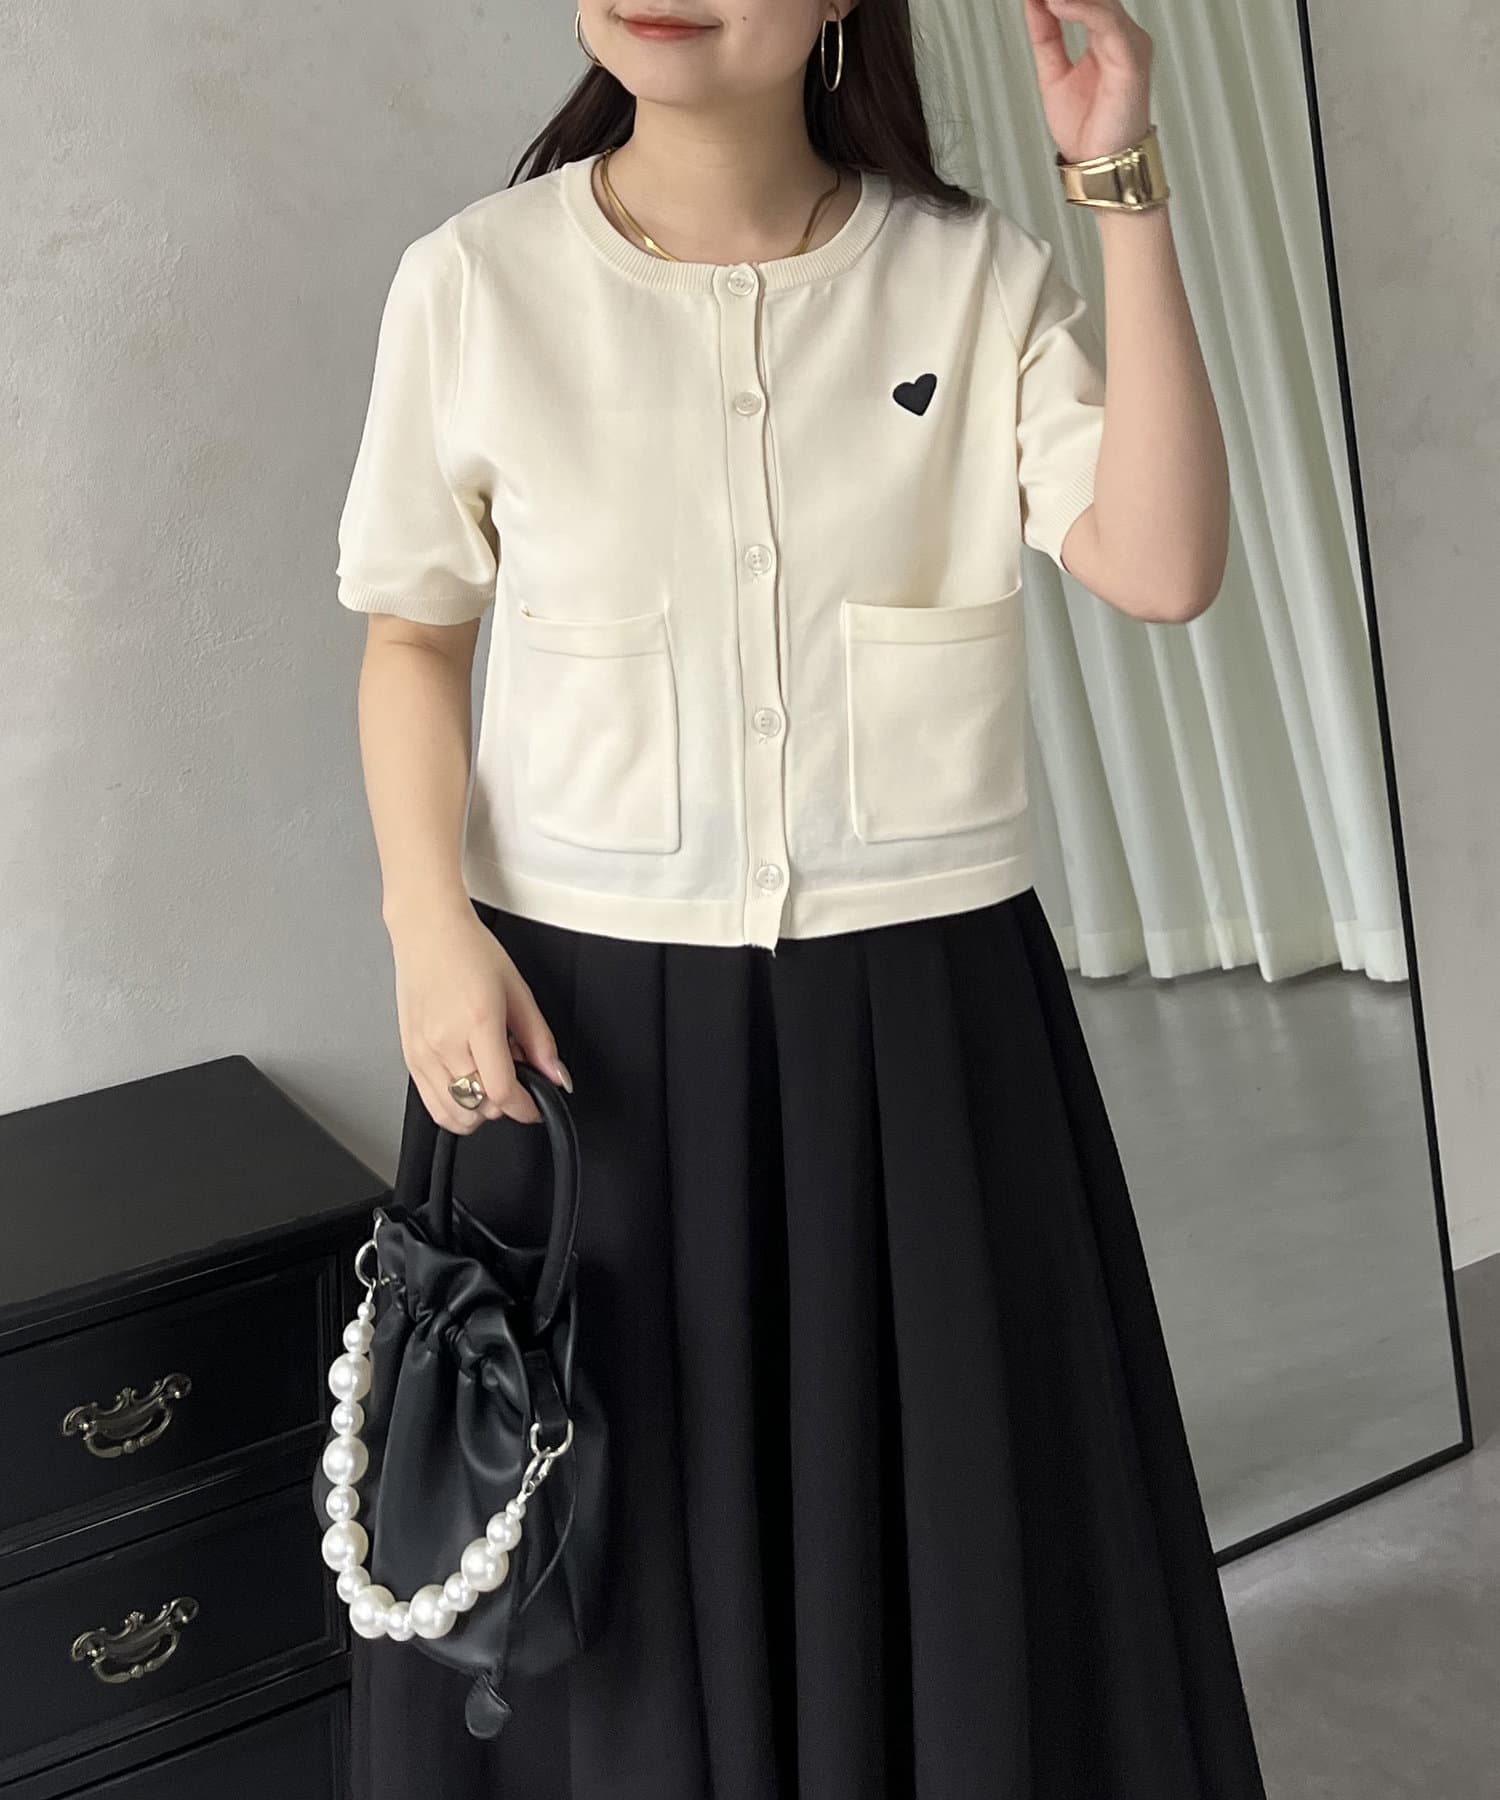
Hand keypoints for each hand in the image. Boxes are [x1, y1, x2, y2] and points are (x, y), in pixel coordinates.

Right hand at [387, 905, 570, 1131]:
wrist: (428, 932)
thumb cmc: (469, 951)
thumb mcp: (518, 990)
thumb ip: (540, 1039)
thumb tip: (556, 1075)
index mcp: (478, 1022)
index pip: (501, 1091)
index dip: (525, 1108)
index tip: (534, 1107)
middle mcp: (445, 1041)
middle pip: (480, 1107)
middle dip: (505, 1102)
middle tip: (512, 1074)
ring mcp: (423, 1052)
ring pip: (453, 1114)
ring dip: (478, 1110)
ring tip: (488, 1079)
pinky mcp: (409, 1057)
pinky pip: (431, 1104)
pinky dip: (454, 1107)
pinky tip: (466, 1082)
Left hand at [1022, 0, 1153, 164]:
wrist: (1099, 165)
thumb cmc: (1089, 129)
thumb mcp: (1054, 73)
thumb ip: (1046, 35)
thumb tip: (1034, 2)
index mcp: (1107, 38)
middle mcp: (1122, 37)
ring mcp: (1130, 45)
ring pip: (1103, 2)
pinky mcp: (1132, 59)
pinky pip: (1107, 22)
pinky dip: (1081, 9)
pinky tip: (1056, 5)